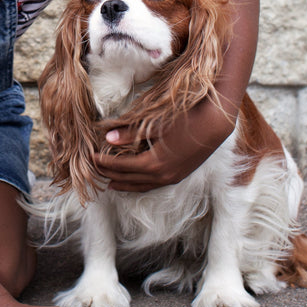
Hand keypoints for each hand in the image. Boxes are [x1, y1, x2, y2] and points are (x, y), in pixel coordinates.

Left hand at [95, 97, 232, 192]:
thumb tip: (108, 138)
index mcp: (153, 164)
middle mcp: (162, 176)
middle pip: (129, 179)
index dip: (105, 162)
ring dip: (125, 184)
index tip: (91, 157)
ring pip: (142, 186)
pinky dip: (141, 185)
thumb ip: (131, 132)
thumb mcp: (155, 124)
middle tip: (95, 170)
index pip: (121, 166)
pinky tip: (137, 181)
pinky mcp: (180, 175)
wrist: (216, 124)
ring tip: (111, 183)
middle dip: (111, 174)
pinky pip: (154, 185)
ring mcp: (172, 177)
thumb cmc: (185, 119)